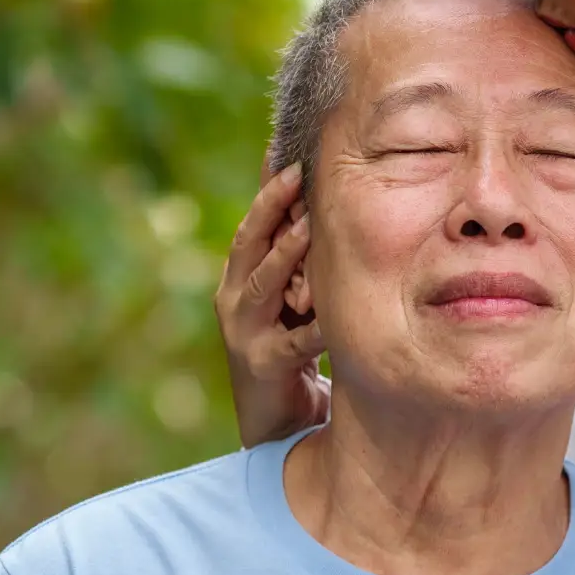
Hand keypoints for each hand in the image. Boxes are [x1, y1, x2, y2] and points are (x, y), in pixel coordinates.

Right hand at [215, 158, 330, 447]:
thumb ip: (300, 262)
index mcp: (240, 279)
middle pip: (250, 243)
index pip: (253, 224)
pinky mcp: (265, 364)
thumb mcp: (294, 300)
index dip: (267, 188)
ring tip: (311, 227)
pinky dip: (318, 322)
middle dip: (271, 206)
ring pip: (264, 284)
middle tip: (296, 173)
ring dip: (287, 254)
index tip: (285, 151)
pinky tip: (340, 306)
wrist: (279, 422)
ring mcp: (244, 332)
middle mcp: (235, 299)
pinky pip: (297, 338)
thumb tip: (316, 207)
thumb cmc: (293, 353)